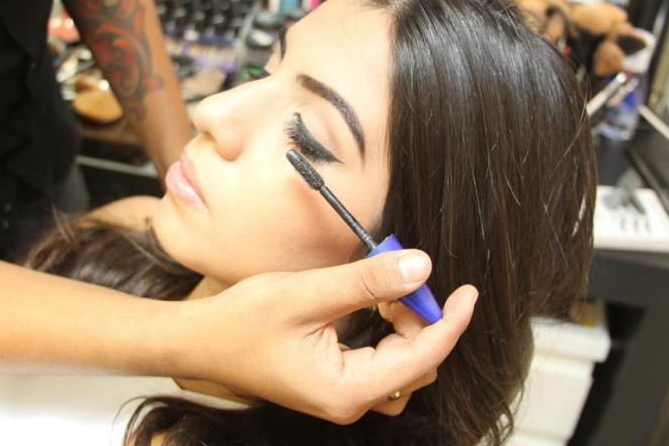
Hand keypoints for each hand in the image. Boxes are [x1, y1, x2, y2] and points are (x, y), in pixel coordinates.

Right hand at [181, 251, 477, 423]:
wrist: (201, 342)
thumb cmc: (243, 322)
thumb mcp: (307, 294)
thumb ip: (366, 282)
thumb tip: (420, 267)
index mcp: (347, 390)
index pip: (421, 357)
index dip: (449, 322)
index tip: (467, 291)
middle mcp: (350, 401)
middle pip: (416, 364)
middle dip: (421, 319)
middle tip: (403, 275)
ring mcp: (343, 395)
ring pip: (402, 365)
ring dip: (405, 327)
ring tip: (386, 290)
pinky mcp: (335, 382)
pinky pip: (381, 362)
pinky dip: (387, 332)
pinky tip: (373, 304)